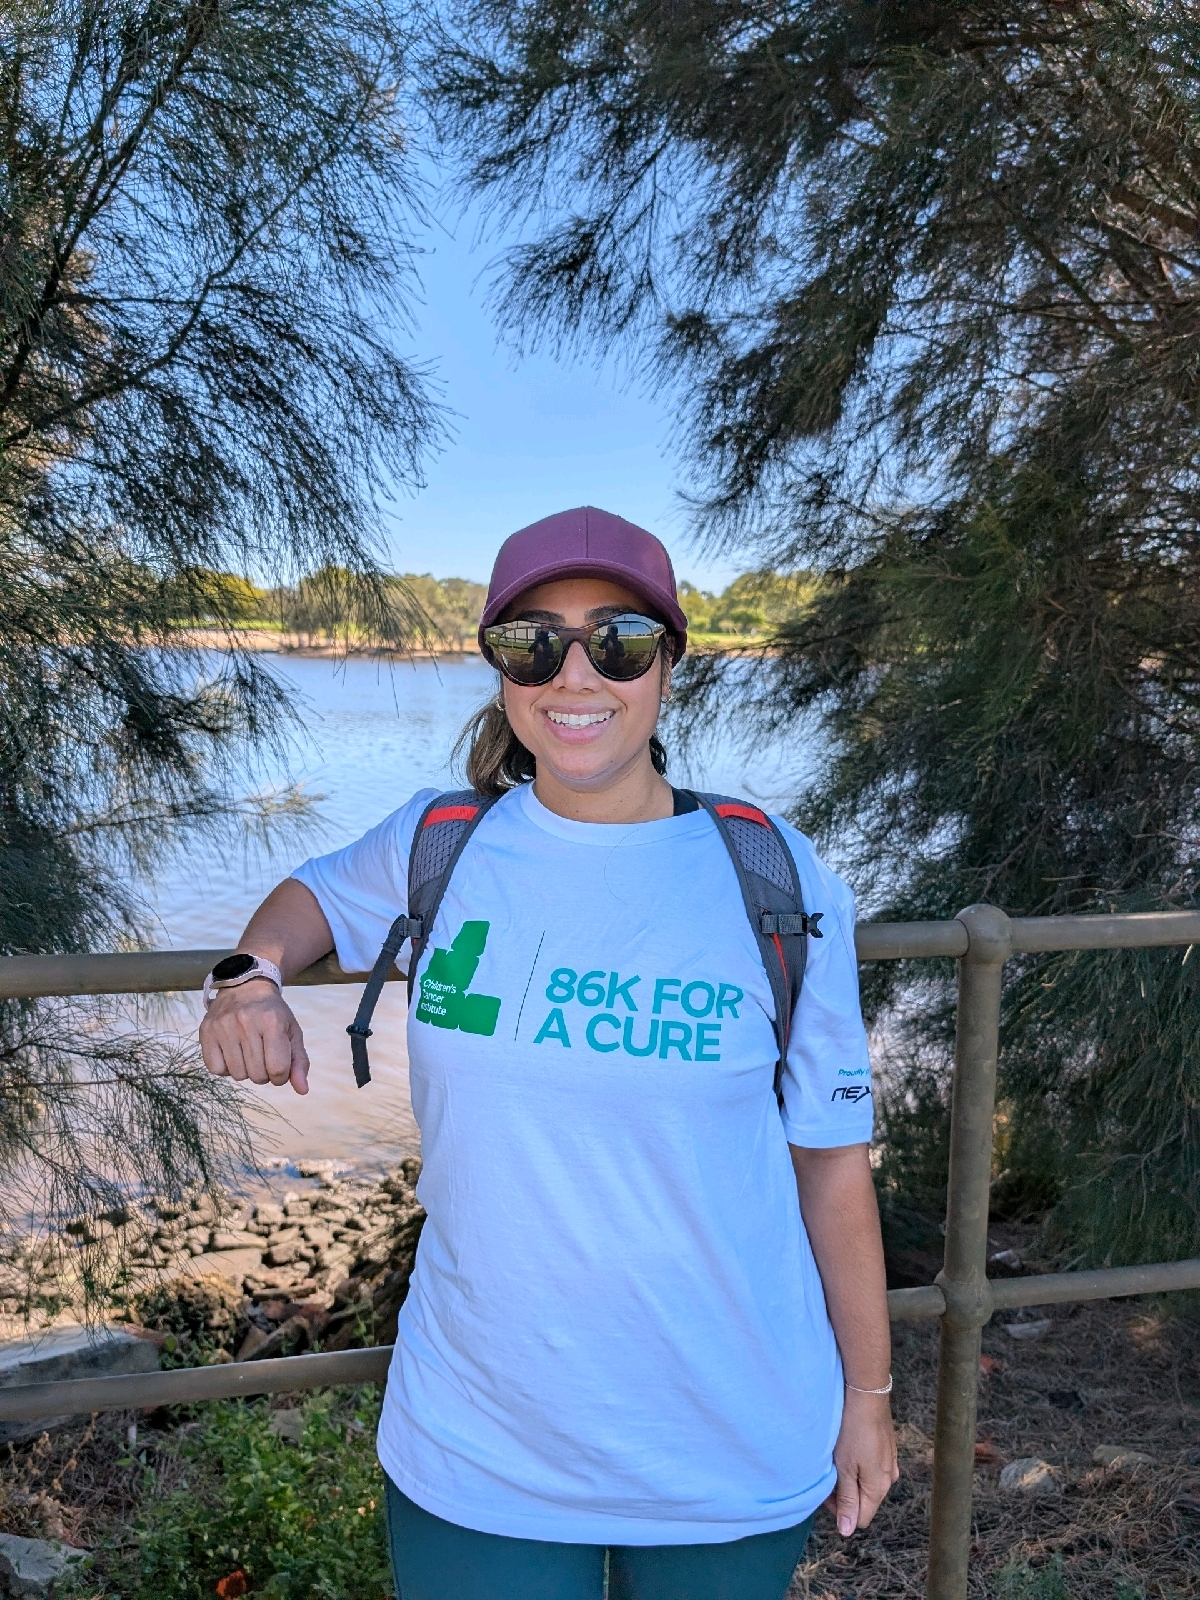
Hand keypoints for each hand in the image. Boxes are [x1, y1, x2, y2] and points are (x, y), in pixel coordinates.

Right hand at [199, 979, 309, 1094]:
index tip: (279, 1068)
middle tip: (263, 1057)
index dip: (281, 1076)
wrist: (244, 987)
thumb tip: (303, 1091)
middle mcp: (246, 1023)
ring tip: (248, 1053)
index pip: (278, 1069)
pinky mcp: (206, 1032)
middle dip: (264, 1074)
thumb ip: (299, 1061)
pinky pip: (216, 1070)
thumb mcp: (292, 1032)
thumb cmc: (273, 1013)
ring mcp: (223, 1027)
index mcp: (272, 1022)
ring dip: (246, 1071)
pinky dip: (226, 1068)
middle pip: (258, 1075)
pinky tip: (232, 1053)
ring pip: (238, 1075)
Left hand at [824, 1388, 898, 1535]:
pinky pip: (871, 1468)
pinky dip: (858, 1465)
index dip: (840, 1511)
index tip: (826, 1491)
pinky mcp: (887, 1449)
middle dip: (844, 1494)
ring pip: (866, 1484)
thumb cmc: (853, 1430)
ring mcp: (890, 1463)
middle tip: (828, 1474)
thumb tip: (847, 1531)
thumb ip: (847, 1499)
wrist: (867, 1394)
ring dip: (850, 1478)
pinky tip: (848, 1449)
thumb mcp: (846, 1467)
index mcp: (878, 1488)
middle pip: (864, 1501)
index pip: (860, 1518)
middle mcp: (888, 1479)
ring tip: (836, 1460)